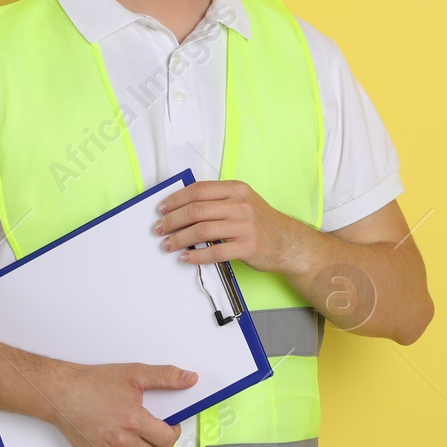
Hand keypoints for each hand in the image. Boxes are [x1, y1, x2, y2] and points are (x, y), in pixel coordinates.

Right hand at [42, 362, 196, 446]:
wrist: (60, 393)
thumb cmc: (92, 384)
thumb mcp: (134, 374)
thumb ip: (166, 377)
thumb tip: (189, 379)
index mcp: (132, 421)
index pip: (167, 440)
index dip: (173, 430)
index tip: (170, 423)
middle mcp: (120, 441)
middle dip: (161, 438)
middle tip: (154, 424)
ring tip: (138, 430)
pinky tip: (124, 439)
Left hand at [153, 179, 306, 274]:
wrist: (287, 242)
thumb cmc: (261, 223)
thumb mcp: (243, 201)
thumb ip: (218, 200)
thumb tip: (182, 206)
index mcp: (236, 190)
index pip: (198, 190)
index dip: (176, 200)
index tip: (162, 209)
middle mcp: (240, 205)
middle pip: (196, 210)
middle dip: (172, 220)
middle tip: (160, 228)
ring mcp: (245, 226)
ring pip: (201, 230)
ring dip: (179, 239)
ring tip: (168, 244)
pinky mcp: (247, 246)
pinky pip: (215, 251)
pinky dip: (196, 255)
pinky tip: (186, 257)